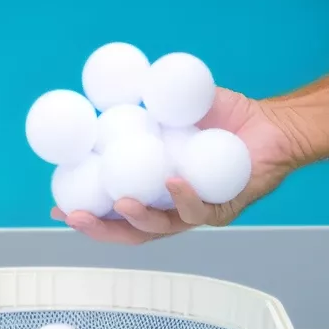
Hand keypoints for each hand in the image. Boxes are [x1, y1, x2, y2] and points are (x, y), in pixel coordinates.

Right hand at [51, 88, 306, 244]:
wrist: (272, 122)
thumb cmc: (223, 116)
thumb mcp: (171, 105)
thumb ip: (140, 104)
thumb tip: (98, 96)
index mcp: (153, 190)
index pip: (112, 210)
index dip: (85, 215)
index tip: (57, 208)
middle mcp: (171, 208)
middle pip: (129, 231)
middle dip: (99, 229)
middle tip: (75, 217)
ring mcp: (197, 212)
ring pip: (161, 228)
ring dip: (137, 219)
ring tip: (120, 204)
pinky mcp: (225, 208)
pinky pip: (202, 211)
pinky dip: (185, 198)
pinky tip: (173, 183)